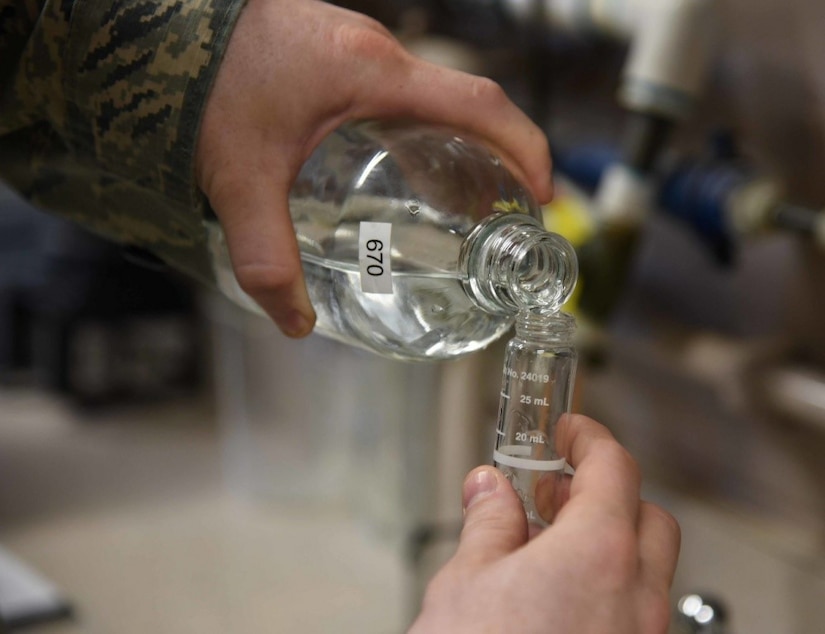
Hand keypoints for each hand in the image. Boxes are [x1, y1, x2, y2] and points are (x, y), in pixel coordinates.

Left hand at [195, 0, 551, 337]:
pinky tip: (401, 172)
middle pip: (467, 104)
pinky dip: (423, 135)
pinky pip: (403, 95)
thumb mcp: (239, 180)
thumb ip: (266, 256)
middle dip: (499, 158)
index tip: (542, 194)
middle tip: (501, 216)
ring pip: (436, 99)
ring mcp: (359, 51)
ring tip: (462, 204)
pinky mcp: (337, 57)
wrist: (158, 29)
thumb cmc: (202, 83)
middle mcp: (378, 55)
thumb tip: (297, 322)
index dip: (523, 147)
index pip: (478, 103)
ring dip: (461, 146)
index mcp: (374, 74)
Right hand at [409, 415, 680, 633]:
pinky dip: (605, 583)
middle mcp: (636, 595)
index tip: (568, 429)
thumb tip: (489, 488)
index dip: (588, 437)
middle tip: (553, 485)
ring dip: (605, 538)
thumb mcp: (467, 579)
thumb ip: (488, 520)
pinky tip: (554, 592)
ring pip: (645, 566)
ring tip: (545, 538)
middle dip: (604, 490)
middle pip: (646, 515)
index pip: (614, 467)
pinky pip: (633, 608)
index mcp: (599, 553)